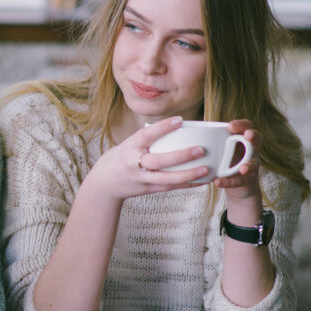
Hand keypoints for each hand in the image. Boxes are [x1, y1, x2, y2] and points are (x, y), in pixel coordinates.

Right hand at [91, 116, 208, 200]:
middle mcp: (134, 164)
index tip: (180, 120)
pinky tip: (202, 180)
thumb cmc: (122, 157)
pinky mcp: (147, 189)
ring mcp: (141, 179)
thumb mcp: (128, 144)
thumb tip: (176, 127)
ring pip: (167, 178)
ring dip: (188, 174)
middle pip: (159, 161)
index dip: (162, 128)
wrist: (104, 183)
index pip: (146, 135)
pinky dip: (187, 184)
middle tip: (200, 149)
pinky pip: (170, 187)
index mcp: (129, 147)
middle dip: (181, 156)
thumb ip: (148, 139)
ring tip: (206, 168)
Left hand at [213, 119, 262, 204]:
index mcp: (241, 139)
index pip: (247, 126)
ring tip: (242, 168)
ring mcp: (251, 165)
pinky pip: (240, 181)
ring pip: (253, 163)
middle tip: (247, 135)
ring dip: (248, 165)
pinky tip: (217, 182)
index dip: (242, 124)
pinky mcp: (248, 180)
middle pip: (257, 139)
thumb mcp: (217, 149)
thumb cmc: (224, 162)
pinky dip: (228, 182)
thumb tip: (179, 131)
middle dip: (253, 136)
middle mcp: (250, 150)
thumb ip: (206, 140)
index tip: (230, 126)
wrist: (236, 186)